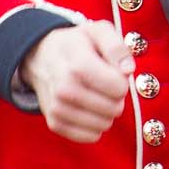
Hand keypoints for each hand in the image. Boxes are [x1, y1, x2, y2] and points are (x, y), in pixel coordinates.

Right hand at [19, 20, 130, 142]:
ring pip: (103, 124)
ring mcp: (58, 108)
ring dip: (108, 112)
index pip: (118, 87)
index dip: (123, 81)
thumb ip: (117, 47)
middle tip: (106, 84)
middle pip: (113, 108)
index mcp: (79, 65)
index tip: (114, 72)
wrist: (41, 57)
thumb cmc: (77, 44)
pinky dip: (96, 126)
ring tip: (98, 95)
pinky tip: (91, 110)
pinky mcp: (54, 123)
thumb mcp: (98, 31)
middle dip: (117, 97)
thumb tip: (128, 71)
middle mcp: (65, 90)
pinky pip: (89, 136)